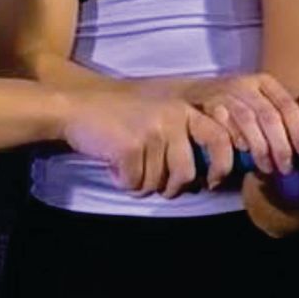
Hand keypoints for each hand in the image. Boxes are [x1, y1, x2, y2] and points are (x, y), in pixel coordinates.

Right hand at [62, 87, 235, 197]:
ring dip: (143, 184)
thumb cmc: (120, 119)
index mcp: (184, 111)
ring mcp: (151, 131)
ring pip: (158, 182)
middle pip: (187, 172)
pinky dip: (124, 182)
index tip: (211, 182)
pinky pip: (136, 183)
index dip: (221, 166)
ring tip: (130, 168)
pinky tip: (115, 166)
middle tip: (162, 188)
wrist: (77, 109)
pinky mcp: (130, 147)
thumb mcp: (160, 117)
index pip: (219, 139)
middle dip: (174, 188)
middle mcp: (172, 118)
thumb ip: (184, 138)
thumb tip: (207, 176)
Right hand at [184, 72, 298, 175]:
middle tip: (286, 167)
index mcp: (265, 83)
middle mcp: (246, 85)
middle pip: (271, 115)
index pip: (290, 105)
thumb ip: (279, 122)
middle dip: (281, 145)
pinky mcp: (206, 104)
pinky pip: (223, 123)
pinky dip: (235, 140)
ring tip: (266, 167)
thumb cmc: (232, 109)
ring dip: (260, 148)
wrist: (189, 97)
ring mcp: (225, 92)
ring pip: (249, 120)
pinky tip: (243, 154)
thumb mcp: (257, 107)